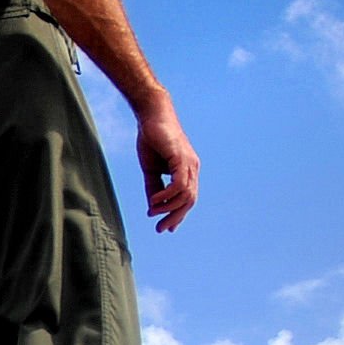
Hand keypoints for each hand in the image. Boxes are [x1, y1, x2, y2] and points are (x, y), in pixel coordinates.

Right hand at [135, 90, 197, 231]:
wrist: (151, 115)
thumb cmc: (152, 138)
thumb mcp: (151, 169)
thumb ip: (154, 187)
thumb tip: (153, 206)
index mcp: (187, 170)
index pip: (187, 198)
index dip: (178, 214)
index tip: (167, 228)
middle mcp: (192, 168)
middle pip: (189, 201)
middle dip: (175, 217)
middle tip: (160, 229)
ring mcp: (189, 163)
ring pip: (186, 195)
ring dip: (168, 208)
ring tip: (152, 212)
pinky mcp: (181, 159)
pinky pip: (178, 185)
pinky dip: (166, 196)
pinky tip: (154, 201)